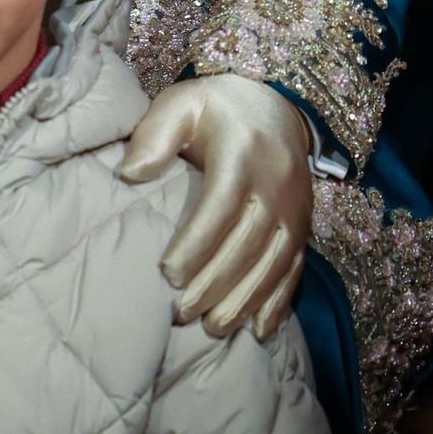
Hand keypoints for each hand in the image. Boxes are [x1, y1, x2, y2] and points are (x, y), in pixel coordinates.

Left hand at [120, 72, 311, 341]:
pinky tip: (258, 330)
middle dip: (215, 284)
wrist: (276, 103)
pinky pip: (295, 270)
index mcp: (242, 153)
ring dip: (244, 302)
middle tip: (182, 314)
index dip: (196, 245)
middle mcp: (276, 184)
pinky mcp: (305, 226)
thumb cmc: (216, 108)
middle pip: (246, 244)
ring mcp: (295, 208)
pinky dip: (278, 303)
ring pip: (273, 265)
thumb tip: (128, 175)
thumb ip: (154, 135)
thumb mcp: (181, 103)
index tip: (168, 274)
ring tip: (213, 329)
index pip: (219, 207)